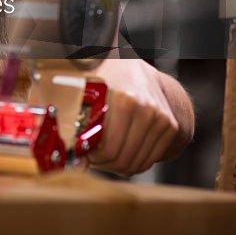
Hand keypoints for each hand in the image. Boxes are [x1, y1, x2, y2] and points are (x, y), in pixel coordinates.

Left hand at [87, 59, 181, 175]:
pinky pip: (151, 158)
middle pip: (124, 158)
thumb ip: (76, 111)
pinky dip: (134, 162)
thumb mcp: (88, 87)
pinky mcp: (170, 126)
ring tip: (104, 157)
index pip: (109, 149)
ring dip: (118, 166)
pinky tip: (121, 153)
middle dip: (104, 164)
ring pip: (138, 162)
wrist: (137, 68)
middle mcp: (147, 110)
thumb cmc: (106, 77)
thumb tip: (64, 142)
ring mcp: (162, 119)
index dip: (93, 157)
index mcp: (124, 100)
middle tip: (91, 159)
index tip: (83, 155)